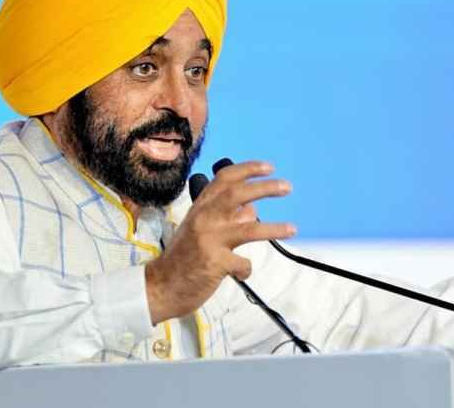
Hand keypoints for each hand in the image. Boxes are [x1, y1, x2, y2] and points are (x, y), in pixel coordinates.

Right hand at [145, 161, 295, 324]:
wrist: (161, 285)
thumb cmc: (182, 257)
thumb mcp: (199, 229)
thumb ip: (224, 217)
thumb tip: (251, 209)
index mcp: (200, 207)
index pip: (224, 179)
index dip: (248, 169)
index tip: (268, 167)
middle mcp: (204, 218)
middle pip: (238, 194)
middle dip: (265, 187)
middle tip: (286, 187)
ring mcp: (209, 239)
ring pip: (248, 228)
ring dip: (273, 228)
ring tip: (292, 228)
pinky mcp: (215, 262)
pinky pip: (243, 263)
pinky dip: (246, 269)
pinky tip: (241, 272)